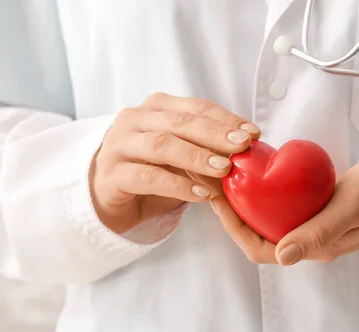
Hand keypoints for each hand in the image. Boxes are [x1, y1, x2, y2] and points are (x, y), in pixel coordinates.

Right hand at [90, 92, 259, 233]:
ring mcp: (119, 146)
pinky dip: (178, 185)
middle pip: (180, 122)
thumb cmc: (149, 169)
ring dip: (197, 156)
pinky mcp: (112, 175)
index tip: (253, 133)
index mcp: (155, 108)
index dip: (226, 119)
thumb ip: (205, 147)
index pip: (195, 107)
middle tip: (242, 146)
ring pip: (162, 145)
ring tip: (224, 168)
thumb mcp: (180, 154)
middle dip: (215, 133)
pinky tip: (201, 193)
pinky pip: (148, 177)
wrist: (105, 195)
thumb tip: (247, 150)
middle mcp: (134, 120)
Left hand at [211, 149, 358, 264]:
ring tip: (230, 177)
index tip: (217, 200)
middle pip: (262, 234)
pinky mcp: (323, 207)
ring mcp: (318, 224)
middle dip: (235, 213)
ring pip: (272, 219)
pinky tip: (259, 173)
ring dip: (249, 202)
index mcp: (319, 248)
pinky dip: (268, 192)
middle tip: (215, 183)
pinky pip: (287, 204)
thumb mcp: (352, 206)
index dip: (235, 228)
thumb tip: (281, 257)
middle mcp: (314, 240)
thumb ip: (318, 231)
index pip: (263, 249)